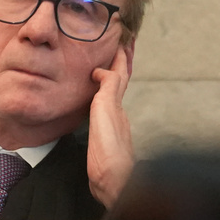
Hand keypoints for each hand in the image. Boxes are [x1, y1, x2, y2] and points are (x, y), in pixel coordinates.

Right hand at [87, 44, 134, 207]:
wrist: (113, 181)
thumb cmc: (109, 152)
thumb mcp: (106, 114)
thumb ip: (106, 91)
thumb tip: (103, 71)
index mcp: (116, 104)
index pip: (120, 74)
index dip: (121, 56)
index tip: (122, 38)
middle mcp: (116, 111)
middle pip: (120, 82)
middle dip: (120, 63)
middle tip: (120, 46)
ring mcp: (112, 124)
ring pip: (113, 94)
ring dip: (111, 78)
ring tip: (106, 67)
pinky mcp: (104, 136)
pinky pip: (104, 108)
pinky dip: (102, 97)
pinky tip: (97, 100)